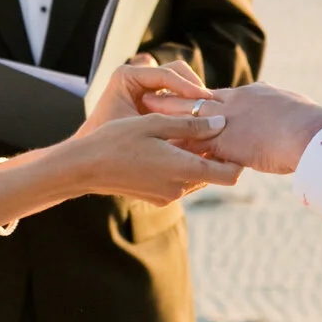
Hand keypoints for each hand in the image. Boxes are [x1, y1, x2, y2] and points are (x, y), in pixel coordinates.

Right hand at [68, 112, 243, 204]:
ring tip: (183, 133)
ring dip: (196, 158)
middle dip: (215, 153)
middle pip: (214, 173)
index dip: (237, 157)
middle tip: (205, 127)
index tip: (231, 137)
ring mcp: (168, 196)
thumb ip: (191, 125)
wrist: (85, 167)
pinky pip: (180, 181)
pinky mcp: (156, 198)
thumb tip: (221, 123)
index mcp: (184, 169)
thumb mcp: (155, 124)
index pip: (230, 174)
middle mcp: (180, 188)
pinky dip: (180, 166)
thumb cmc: (118, 139)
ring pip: (196, 176)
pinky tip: (165, 146)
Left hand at [81, 57, 218, 134]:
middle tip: (213, 107)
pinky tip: (200, 124)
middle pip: (177, 72)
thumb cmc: (111, 146)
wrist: (90, 158)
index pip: (166, 74)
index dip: (188, 88)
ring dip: (194, 98)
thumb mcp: (143, 133)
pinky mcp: (153, 97)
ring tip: (209, 116)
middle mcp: (136, 76)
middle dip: (195, 89)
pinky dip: (188, 108)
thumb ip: (171, 125)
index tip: (206, 102)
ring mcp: (145, 85)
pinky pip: (176, 97)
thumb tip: (206, 127)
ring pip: (180, 83)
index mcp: (127, 76)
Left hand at [140, 82, 321, 174]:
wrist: (310, 134)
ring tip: (140, 119)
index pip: (215, 96)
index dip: (197, 98)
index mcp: (247, 95)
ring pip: (187, 118)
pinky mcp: (224, 142)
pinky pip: (194, 144)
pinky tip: (157, 151)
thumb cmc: (308, 124)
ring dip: (164, 119)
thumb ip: (276, 105)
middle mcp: (232, 104)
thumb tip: (281, 103)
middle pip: (193, 100)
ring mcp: (227, 122)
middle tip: (147, 100)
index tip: (181, 97)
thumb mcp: (289, 106)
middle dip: (170, 101)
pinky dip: (176, 146)